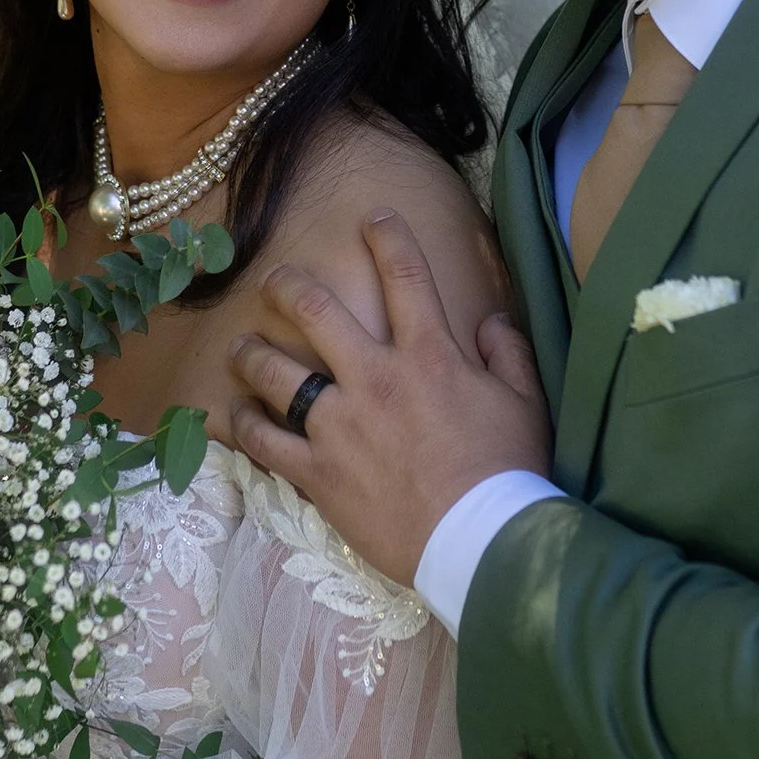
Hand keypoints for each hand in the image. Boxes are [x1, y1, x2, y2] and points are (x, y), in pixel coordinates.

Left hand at [227, 211, 551, 587]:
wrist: (478, 540)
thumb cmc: (508, 471)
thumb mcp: (525, 402)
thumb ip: (508, 352)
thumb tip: (490, 320)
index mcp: (429, 355)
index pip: (405, 277)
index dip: (387, 238)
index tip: (372, 218)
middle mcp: (375, 378)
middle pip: (316, 312)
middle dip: (288, 287)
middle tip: (274, 280)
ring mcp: (339, 425)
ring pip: (275, 373)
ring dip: (251, 352)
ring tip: (239, 346)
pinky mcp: (317, 472)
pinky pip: (264, 441)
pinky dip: (242, 425)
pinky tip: (232, 414)